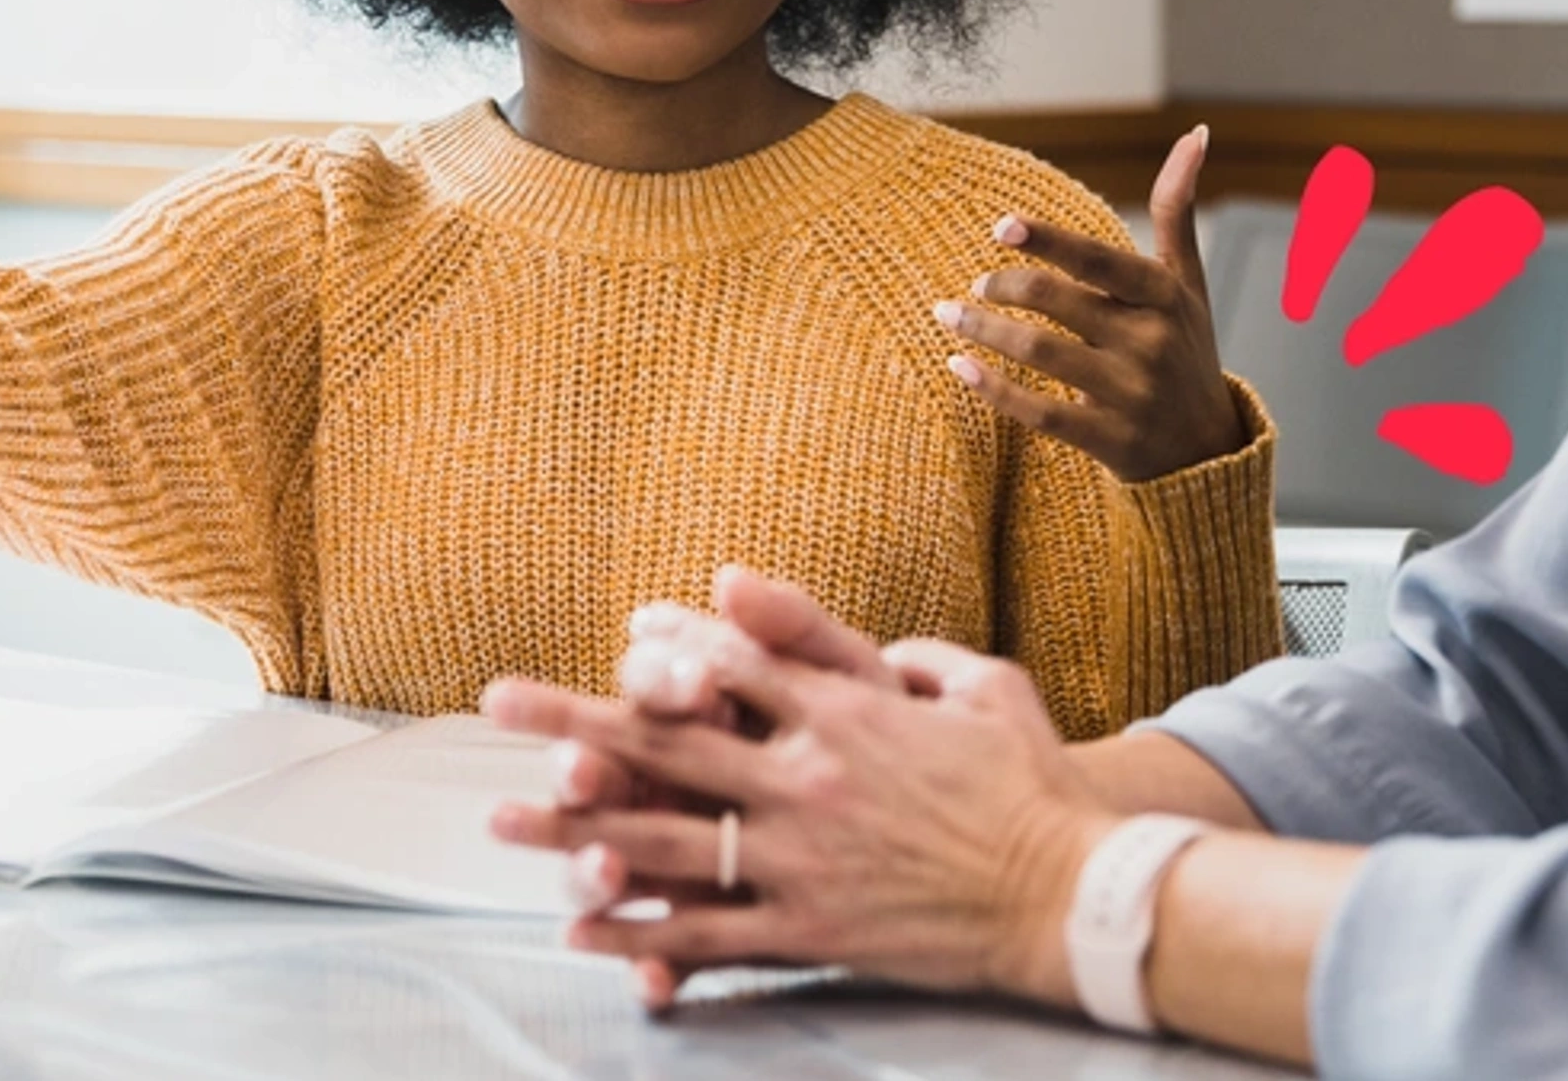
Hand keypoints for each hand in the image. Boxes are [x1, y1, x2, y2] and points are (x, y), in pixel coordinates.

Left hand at [485, 620, 1113, 1012]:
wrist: (1069, 893)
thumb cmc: (1034, 788)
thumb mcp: (987, 689)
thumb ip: (920, 657)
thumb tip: (877, 644)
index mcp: (846, 713)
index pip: (734, 668)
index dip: (668, 650)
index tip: (619, 634)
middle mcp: (806, 779)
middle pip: (668, 742)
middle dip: (575, 718)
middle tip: (498, 702)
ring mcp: (801, 859)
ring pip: (665, 840)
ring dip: (577, 828)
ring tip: (504, 820)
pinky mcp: (810, 932)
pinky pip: (708, 932)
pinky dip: (642, 932)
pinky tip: (581, 929)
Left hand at [939, 126, 1248, 481]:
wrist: (1207, 450)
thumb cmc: (1187, 350)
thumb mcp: (1189, 282)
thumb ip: (1180, 210)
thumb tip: (1195, 133)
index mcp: (1165, 298)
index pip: (1101, 261)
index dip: (1051, 241)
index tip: (1002, 226)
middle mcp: (1150, 344)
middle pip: (1060, 304)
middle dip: (1005, 286)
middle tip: (977, 282)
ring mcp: (1130, 395)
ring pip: (1041, 354)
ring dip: (985, 331)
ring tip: (949, 314)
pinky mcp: (1108, 440)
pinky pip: (1039, 413)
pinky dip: (992, 388)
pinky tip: (957, 366)